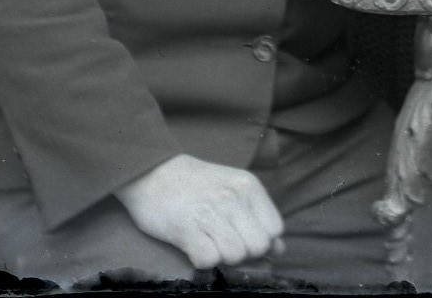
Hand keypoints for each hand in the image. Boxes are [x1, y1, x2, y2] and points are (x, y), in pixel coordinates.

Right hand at [114, 154, 282, 269]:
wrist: (152, 171)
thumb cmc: (196, 184)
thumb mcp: (233, 190)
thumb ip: (257, 216)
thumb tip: (279, 249)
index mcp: (249, 187)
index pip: (275, 229)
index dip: (262, 240)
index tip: (244, 238)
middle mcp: (233, 199)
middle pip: (258, 246)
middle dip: (244, 252)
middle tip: (224, 243)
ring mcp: (210, 213)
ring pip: (235, 255)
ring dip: (222, 258)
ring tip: (207, 243)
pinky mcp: (186, 228)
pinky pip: (208, 260)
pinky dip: (202, 260)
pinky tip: (194, 247)